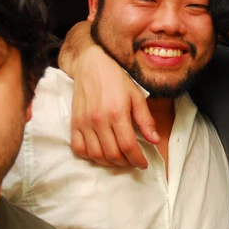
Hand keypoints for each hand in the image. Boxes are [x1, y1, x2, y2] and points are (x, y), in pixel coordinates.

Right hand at [69, 43, 157, 168]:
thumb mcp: (136, 95)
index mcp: (117, 113)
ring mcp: (84, 123)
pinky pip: (78, 148)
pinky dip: (89, 156)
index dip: (137, 159)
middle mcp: (99, 120)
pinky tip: (99, 153)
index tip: (143, 164)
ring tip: (118, 159)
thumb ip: (145, 119)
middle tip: (132, 161)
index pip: (128, 146)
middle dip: (125, 163)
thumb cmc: (116, 78)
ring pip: (96, 155)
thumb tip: (154, 140)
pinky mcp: (74, 123)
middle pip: (112, 154)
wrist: (91, 64)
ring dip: (109, 163)